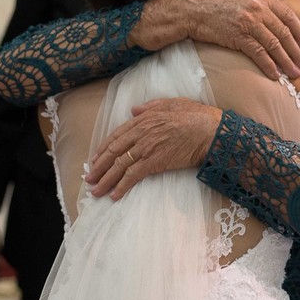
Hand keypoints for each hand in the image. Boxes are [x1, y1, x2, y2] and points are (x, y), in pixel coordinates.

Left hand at [85, 98, 222, 199]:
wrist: (210, 132)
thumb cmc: (196, 117)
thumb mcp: (173, 103)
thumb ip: (151, 106)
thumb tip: (134, 109)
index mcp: (144, 118)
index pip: (116, 135)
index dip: (103, 149)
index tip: (95, 160)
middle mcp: (141, 133)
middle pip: (113, 152)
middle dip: (99, 167)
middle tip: (89, 179)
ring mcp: (146, 148)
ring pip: (119, 165)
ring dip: (105, 180)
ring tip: (96, 191)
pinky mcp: (154, 162)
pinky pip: (132, 176)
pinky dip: (121, 186)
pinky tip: (114, 195)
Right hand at [145, 0, 299, 79]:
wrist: (193, 9)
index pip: (289, 16)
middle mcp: (258, 9)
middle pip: (284, 33)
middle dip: (296, 52)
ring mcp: (249, 23)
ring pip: (274, 45)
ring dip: (286, 61)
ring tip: (295, 73)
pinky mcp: (238, 36)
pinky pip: (259, 53)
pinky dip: (269, 65)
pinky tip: (275, 75)